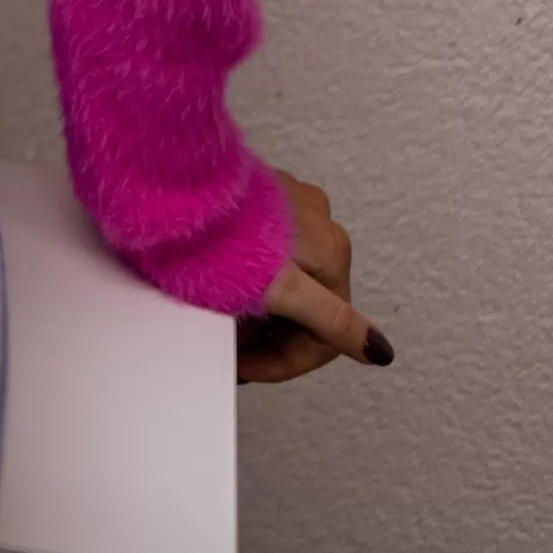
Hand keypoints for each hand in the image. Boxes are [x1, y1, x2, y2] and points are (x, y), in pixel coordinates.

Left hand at [235, 169, 394, 386]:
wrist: (171, 182)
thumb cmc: (221, 239)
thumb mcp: (279, 290)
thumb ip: (331, 321)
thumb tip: (381, 351)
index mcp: (333, 249)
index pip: (325, 332)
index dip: (283, 362)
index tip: (245, 370)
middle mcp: (321, 221)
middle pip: (307, 305)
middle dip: (269, 336)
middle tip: (233, 349)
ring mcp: (290, 204)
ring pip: (287, 280)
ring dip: (260, 310)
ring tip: (224, 322)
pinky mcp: (261, 194)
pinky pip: (267, 253)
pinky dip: (250, 279)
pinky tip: (222, 288)